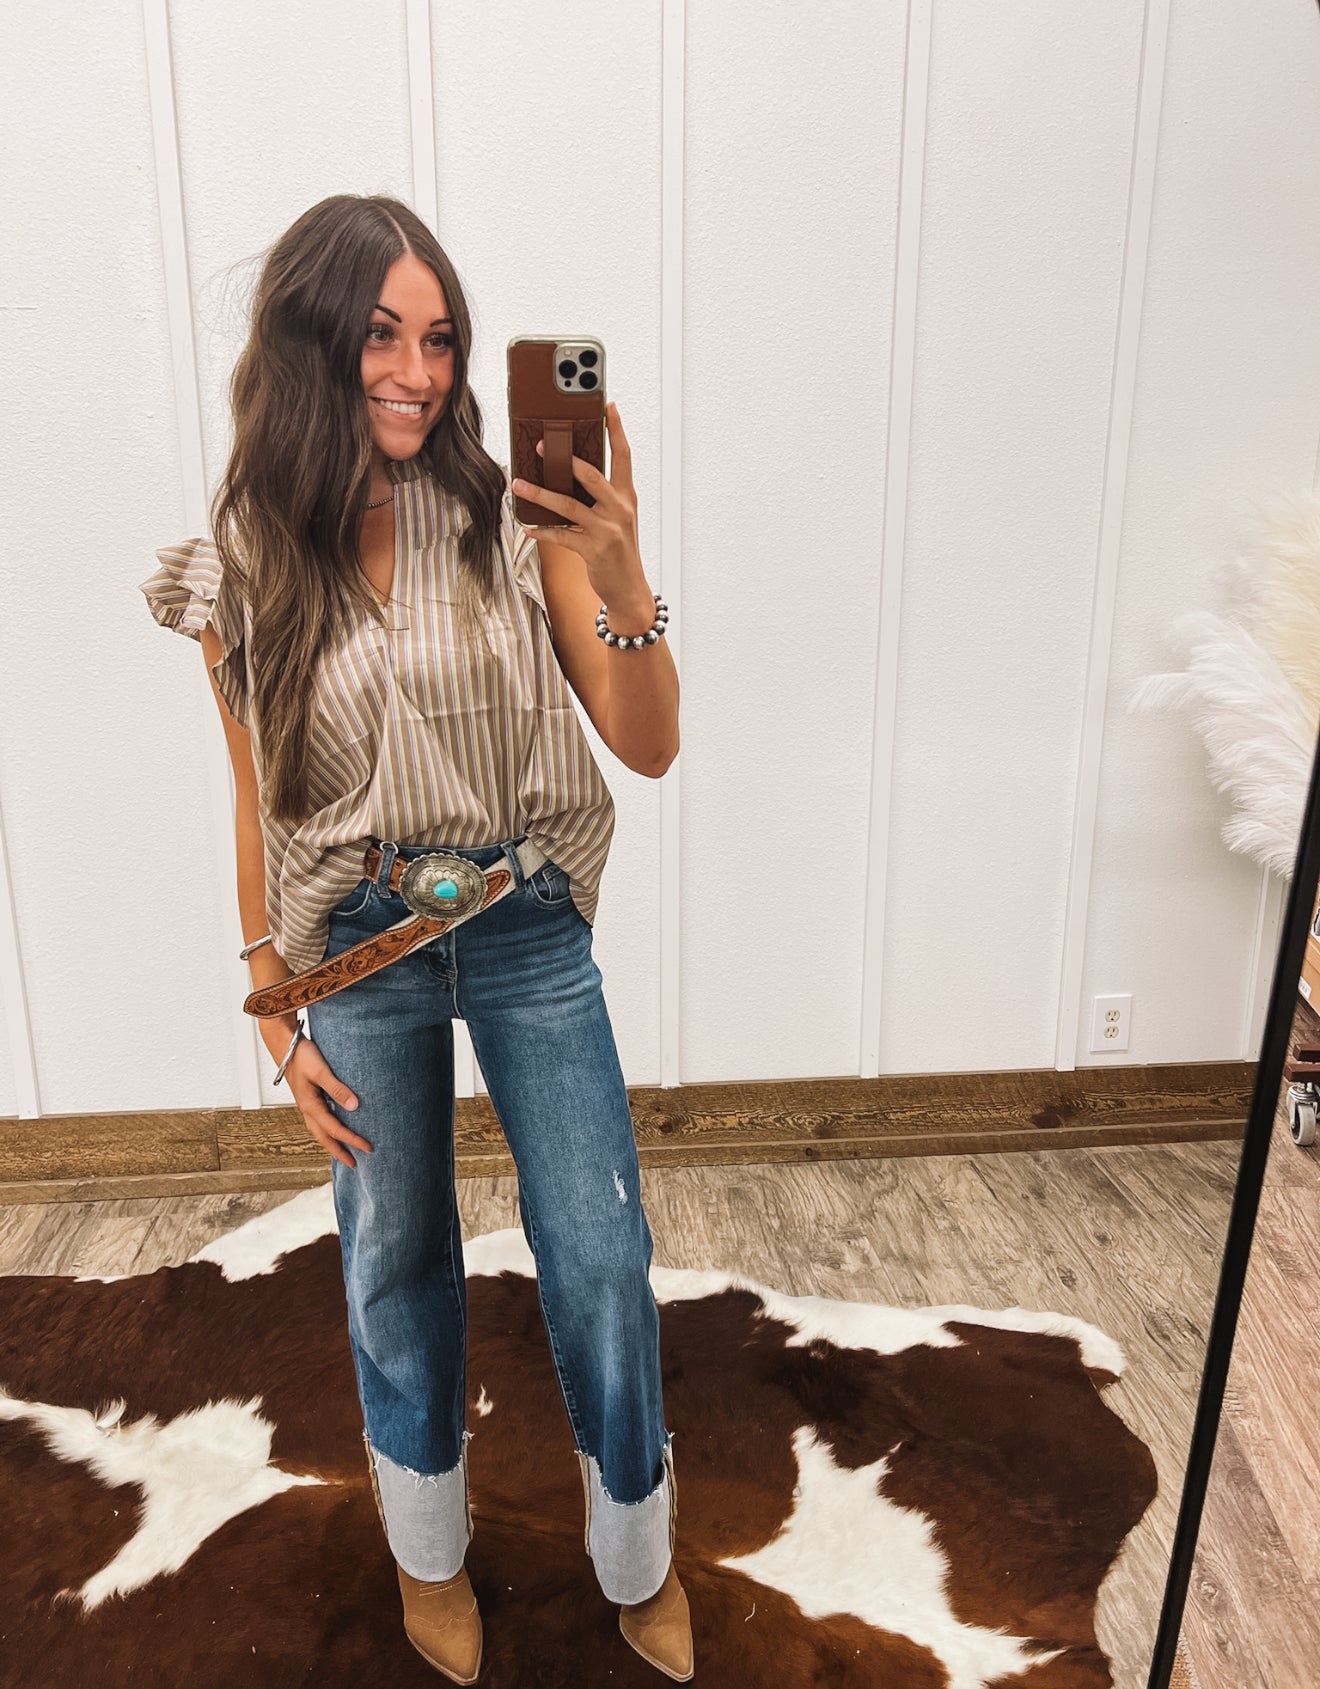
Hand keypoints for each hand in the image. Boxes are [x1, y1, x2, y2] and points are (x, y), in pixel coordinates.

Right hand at [285, 1035, 372, 1168]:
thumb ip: (337, 1088)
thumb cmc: (302, 1055)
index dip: (352, 1140)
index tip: (368, 1148)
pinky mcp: (308, 1098)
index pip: (335, 1130)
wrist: (284, 1045)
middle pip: (324, 1138)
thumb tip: (355, 1106)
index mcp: (310, 1106)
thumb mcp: (321, 1071)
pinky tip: (334, 1128)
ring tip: (344, 1153)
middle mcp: (307, 1109)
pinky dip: (327, 1130)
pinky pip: (319, 1121)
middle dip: (339, 1152)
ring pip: (320, 1131)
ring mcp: (306, 1105)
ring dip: (332, 1144)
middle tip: (354, 1165)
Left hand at [511, 400, 644, 605]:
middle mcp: (619, 509)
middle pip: (591, 475)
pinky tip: (527, 527)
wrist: (629, 589)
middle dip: (564, 459)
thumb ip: (600, 497)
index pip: (623, 456)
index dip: (616, 429)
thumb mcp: (617, 518)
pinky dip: (542, 531)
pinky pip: (561, 535)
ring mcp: (607, 530)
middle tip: (540, 447)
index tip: (608, 405)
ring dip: (540, 494)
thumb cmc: (618, 550)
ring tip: (518, 484)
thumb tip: (567, 475)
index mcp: (626, 496)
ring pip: (568, 505)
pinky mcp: (594, 550)